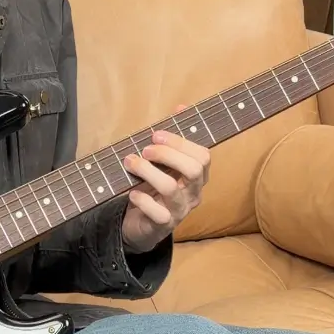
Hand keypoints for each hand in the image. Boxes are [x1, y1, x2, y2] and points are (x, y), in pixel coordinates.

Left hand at [121, 104, 210, 251]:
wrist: (143, 225)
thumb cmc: (155, 188)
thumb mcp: (165, 163)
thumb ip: (174, 138)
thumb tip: (181, 107)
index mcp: (197, 176)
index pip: (202, 156)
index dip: (180, 142)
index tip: (156, 135)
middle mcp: (193, 193)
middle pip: (192, 170)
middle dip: (167, 154)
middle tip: (145, 149)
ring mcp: (180, 210)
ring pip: (171, 188)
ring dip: (147, 171)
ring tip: (130, 163)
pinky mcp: (163, 225)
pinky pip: (157, 213)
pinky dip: (142, 200)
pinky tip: (132, 193)